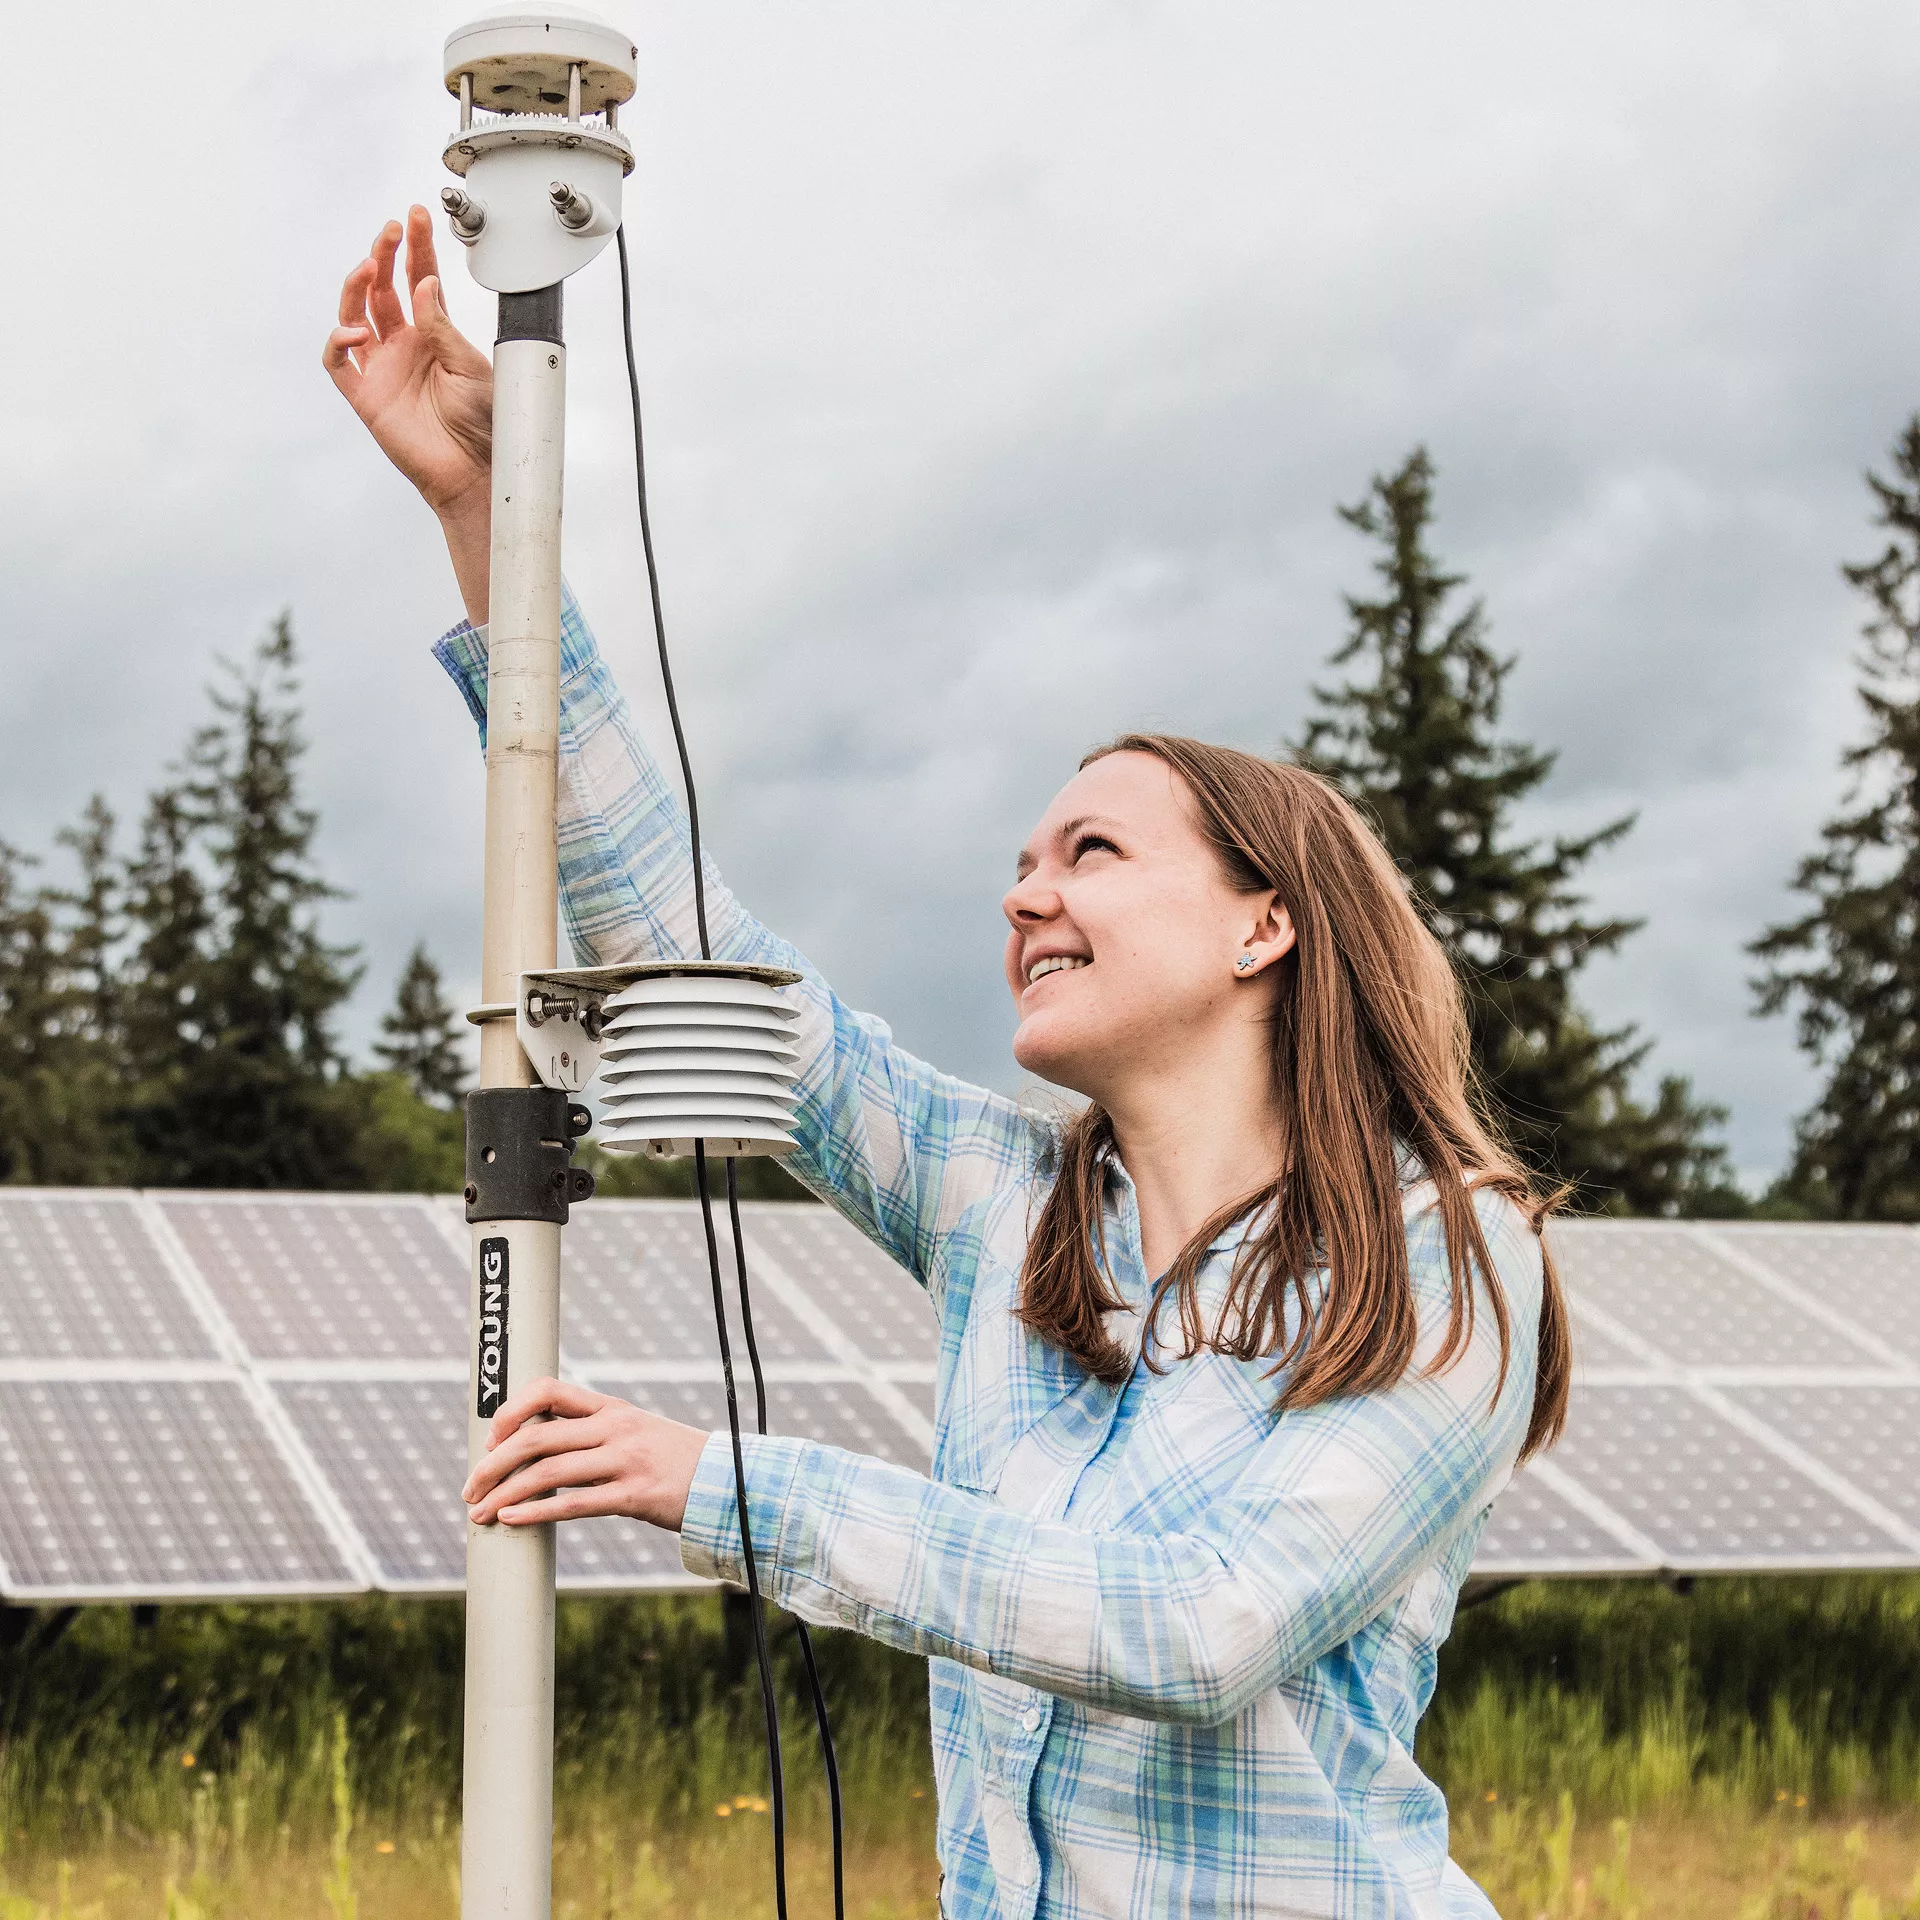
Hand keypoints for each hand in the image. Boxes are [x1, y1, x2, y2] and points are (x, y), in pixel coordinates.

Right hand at [323, 206, 493, 524]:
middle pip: (383, 290)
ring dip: (357, 287)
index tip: (415, 216)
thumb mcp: (473, 367)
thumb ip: (444, 326)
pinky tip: (357, 331)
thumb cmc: (483, 423)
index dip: (415, 249)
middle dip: (384, 255)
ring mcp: (381, 368)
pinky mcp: (365, 395)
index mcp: (433, 336)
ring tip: (369, 268)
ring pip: (355, 314)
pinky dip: (339, 340)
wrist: (473, 471)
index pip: (419, 281)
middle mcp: (404, 346)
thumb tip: (424, 285)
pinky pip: (338, 362)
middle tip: (391, 230)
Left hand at [461, 1378, 712, 1530]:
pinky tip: (511, 1521)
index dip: (511, 1411)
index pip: (549, 1391)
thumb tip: (539, 1449)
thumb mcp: (636, 1433)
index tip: (491, 1438)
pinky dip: (535, 1513)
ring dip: (504, 1494)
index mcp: (610, 1408)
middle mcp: (614, 1428)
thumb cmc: (674, 1462)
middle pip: (536, 1437)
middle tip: (470, 1488)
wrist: (729, 1481)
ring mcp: (624, 1460)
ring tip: (479, 1513)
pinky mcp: (633, 1495)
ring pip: (547, 1472)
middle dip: (492, 1464)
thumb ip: (594, 1435)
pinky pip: (573, 1504)